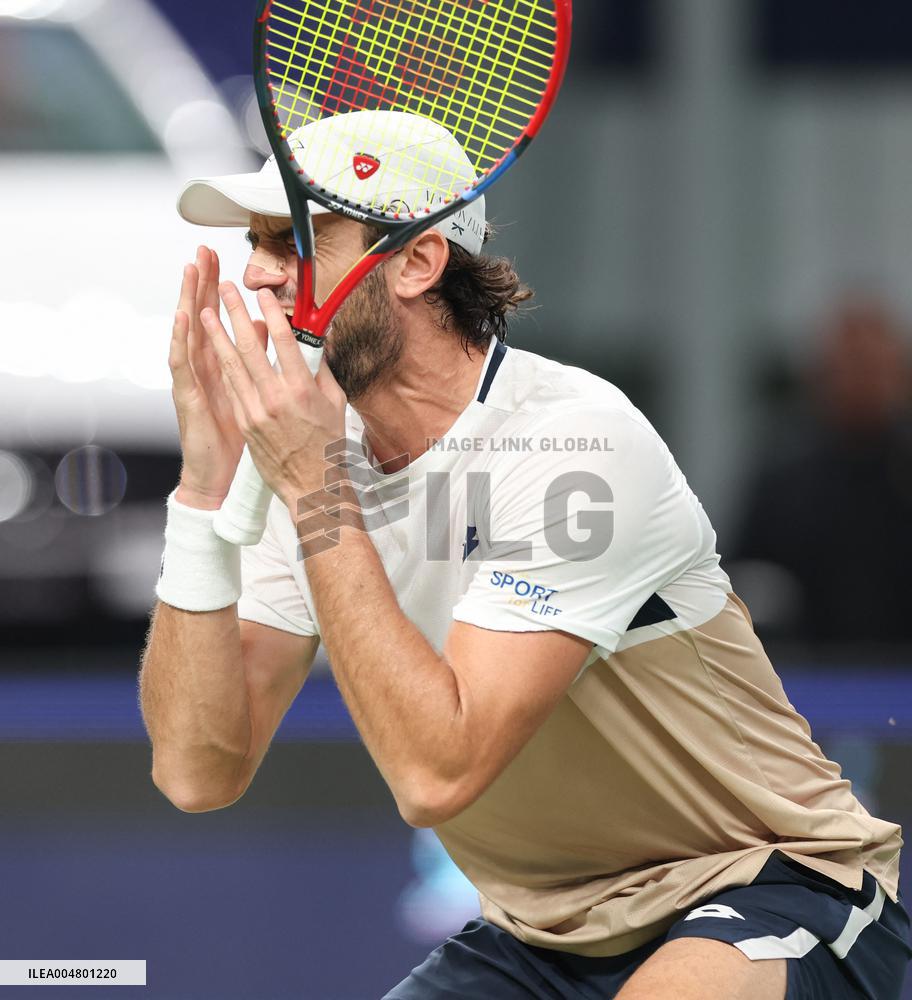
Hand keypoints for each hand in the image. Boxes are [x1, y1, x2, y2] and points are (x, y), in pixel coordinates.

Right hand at [169, 248, 264, 508]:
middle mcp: (204, 368)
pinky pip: (182, 365)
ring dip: (188, 300)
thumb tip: (271, 330)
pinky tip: (183, 316)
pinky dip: (181, 338)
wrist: (221, 475)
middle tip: (204, 252)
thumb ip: (262, 361)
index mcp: (222, 366)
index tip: (226, 262)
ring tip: (190, 271)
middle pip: (201, 316)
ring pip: (189, 332)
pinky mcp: (187, 397)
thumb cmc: (239, 438)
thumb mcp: (257, 394)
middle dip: (203, 284)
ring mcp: (193, 381)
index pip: (220, 319)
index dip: (221, 291)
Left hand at [200, 283, 347, 511]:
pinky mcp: (245, 422)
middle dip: (235, 313)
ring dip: (216, 335)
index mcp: (301, 390)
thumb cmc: (326, 445)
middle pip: (249, 346)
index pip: (282, 341)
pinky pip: (232, 387)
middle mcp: (275, 397)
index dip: (271, 313)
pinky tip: (214, 349)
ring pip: (231, 365)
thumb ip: (320, 371)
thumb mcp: (334, 403)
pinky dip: (222, 364)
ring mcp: (256, 410)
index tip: (263, 294)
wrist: (311, 484)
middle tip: (225, 290)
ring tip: (205, 313)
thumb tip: (314, 343)